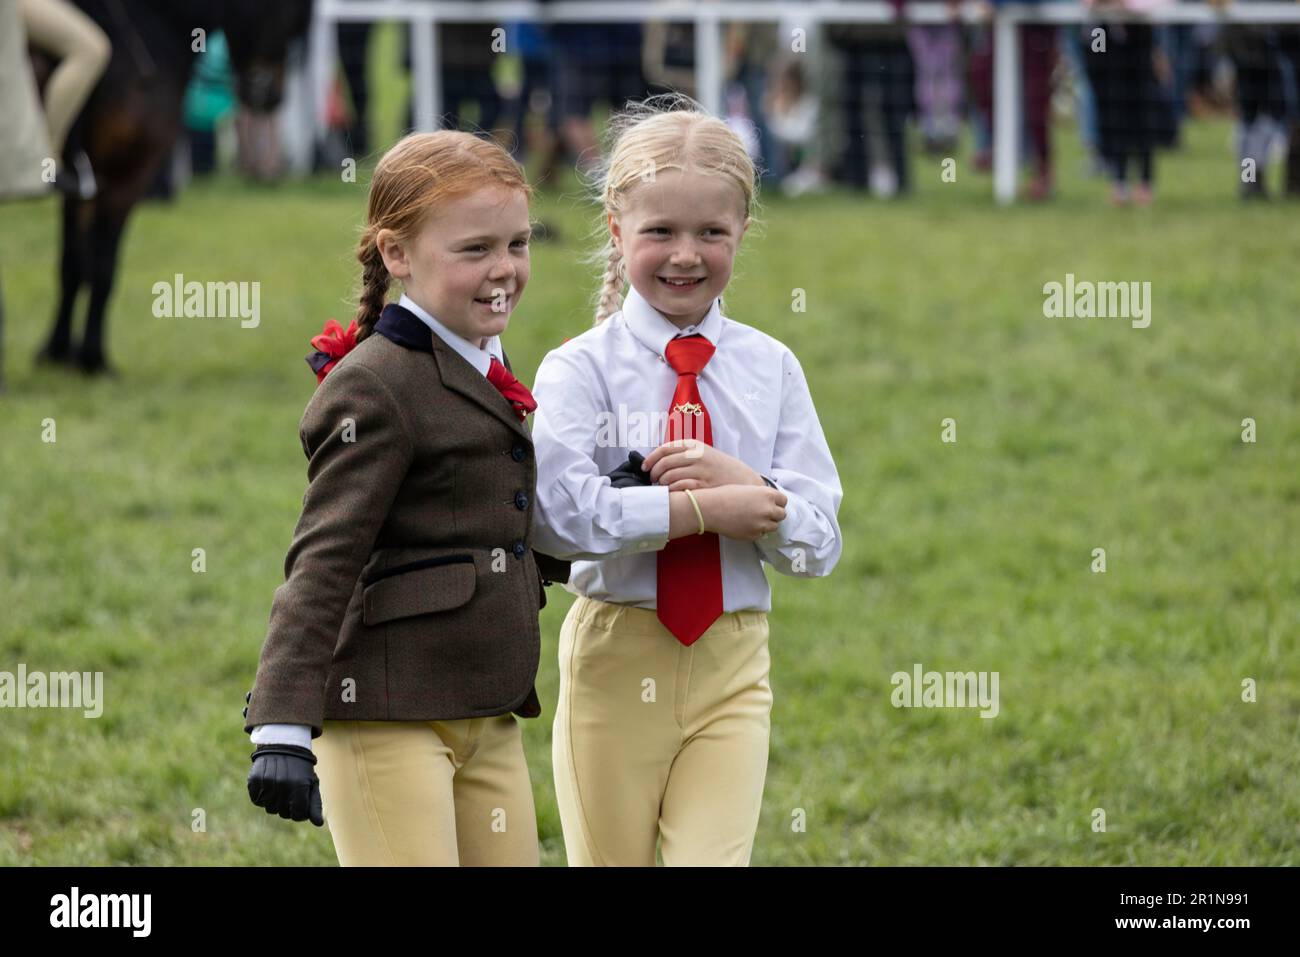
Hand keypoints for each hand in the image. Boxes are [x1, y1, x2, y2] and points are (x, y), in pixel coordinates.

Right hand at [247, 744, 324, 825]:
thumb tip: (318, 824)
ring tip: (280, 785)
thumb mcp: (311, 782)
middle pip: (282, 813)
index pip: (298, 815)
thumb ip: (315, 804)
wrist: (283, 745)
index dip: (299, 811)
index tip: (300, 802)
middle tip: (289, 790)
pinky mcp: (254, 780)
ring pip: (269, 808)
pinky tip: (268, 784)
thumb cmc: (300, 768)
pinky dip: (262, 796)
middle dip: (287, 806)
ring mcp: (267, 783)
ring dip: (274, 801)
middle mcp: (283, 786)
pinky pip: (257, 800)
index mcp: (299, 787)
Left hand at [643, 439, 764, 490]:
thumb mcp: (703, 453)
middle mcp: (697, 456)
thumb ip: (683, 453)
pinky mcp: (703, 486)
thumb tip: (656, 460)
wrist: (743, 479)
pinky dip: (671, 491)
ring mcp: (700, 471)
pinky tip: (672, 493)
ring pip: (669, 476)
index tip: (644, 468)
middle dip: (653, 474)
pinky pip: (679, 488)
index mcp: (694, 446)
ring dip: (661, 484)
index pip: (664, 449)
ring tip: (662, 488)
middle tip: (653, 480)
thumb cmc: (717, 468)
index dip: (650, 459)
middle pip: (664, 464)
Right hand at [693, 485, 787, 540]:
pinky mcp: (754, 535)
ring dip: (767, 523)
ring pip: (773, 526)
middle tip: (763, 513)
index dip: (777, 502)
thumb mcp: (748, 489)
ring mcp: (762, 524)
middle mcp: (768, 509)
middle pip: (782, 515)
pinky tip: (745, 524)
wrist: (711, 508)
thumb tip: (769, 503)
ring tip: (754, 519)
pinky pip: (761, 534)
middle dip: (774, 514)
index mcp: (767, 494)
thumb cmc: (725, 495)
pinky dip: (756, 530)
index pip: (784, 501)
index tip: (772, 504)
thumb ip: (762, 496)